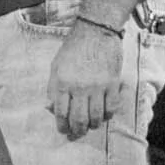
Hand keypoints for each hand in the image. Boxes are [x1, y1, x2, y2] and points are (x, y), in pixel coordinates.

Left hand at [46, 18, 123, 138]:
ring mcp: (98, 86)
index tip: (64, 131)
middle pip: (79, 119)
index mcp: (63, 82)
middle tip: (77, 134)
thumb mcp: (56, 66)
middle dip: (77, 131)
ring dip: (93, 125)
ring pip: (96, 117)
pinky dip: (108, 115)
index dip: (62, 126)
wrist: (96, 30)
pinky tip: (104, 114)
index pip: (61, 113)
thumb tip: (51, 109)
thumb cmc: (73, 48)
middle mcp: (79, 86)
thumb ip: (53, 88)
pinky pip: (112, 107)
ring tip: (91, 125)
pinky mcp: (113, 83)